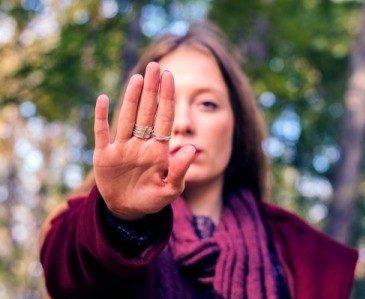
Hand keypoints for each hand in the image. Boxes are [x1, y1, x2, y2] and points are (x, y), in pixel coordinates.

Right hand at [93, 62, 195, 220]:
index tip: (169, 77)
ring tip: (138, 78)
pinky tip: (103, 99)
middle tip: (155, 66)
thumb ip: (181, 170)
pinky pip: (102, 133)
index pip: (164, 118)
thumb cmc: (152, 199)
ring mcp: (122, 147)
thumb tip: (192, 147)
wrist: (128, 211)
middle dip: (152, 90)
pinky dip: (101, 117)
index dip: (167, 98)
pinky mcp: (105, 155)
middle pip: (147, 112)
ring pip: (127, 118)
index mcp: (158, 150)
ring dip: (131, 98)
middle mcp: (141, 144)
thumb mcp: (171, 190)